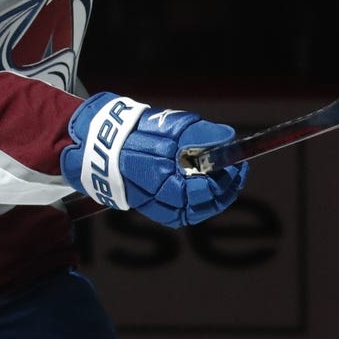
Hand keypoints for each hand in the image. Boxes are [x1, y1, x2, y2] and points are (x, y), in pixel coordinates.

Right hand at [60, 92, 248, 226]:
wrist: (99, 146)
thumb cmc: (134, 132)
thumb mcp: (169, 125)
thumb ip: (200, 134)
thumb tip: (230, 140)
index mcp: (163, 179)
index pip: (206, 189)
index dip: (227, 178)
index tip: (239, 162)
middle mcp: (159, 198)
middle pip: (204, 204)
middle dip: (225, 188)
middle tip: (237, 170)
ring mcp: (155, 206)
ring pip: (195, 211)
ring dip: (215, 197)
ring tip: (227, 178)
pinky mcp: (151, 209)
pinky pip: (182, 213)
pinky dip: (198, 202)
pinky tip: (206, 187)